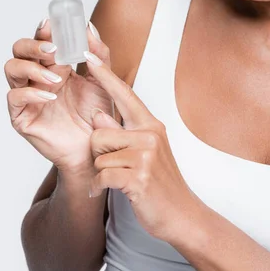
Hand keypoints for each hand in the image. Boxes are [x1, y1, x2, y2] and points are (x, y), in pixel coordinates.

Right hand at [5, 19, 113, 174]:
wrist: (95, 148)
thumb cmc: (96, 115)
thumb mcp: (103, 80)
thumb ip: (99, 53)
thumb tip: (89, 27)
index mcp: (55, 64)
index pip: (41, 40)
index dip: (44, 30)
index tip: (53, 23)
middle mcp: (38, 77)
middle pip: (20, 49)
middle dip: (33, 44)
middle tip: (52, 48)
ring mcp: (28, 95)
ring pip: (12, 68)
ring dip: (32, 67)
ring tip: (56, 77)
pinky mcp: (22, 115)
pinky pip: (14, 97)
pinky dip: (31, 93)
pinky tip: (50, 97)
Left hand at [85, 50, 200, 242]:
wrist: (181, 214)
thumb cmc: (160, 183)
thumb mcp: (143, 153)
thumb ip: (121, 133)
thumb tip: (98, 115)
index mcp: (151, 125)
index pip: (124, 94)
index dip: (105, 75)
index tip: (89, 56)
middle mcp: (150, 135)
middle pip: (99, 133)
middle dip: (99, 154)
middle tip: (117, 168)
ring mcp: (146, 156)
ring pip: (98, 156)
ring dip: (103, 173)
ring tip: (121, 181)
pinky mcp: (139, 177)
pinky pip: (102, 175)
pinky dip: (99, 187)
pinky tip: (110, 191)